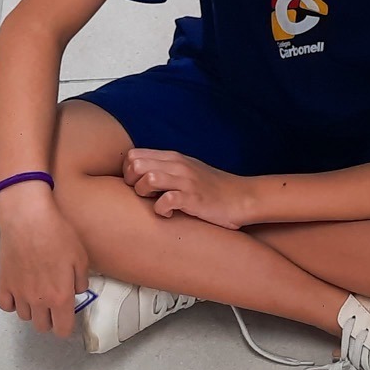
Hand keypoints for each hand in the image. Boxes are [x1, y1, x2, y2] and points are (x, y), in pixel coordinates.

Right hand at [0, 185, 89, 336]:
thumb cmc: (55, 233)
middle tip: (54, 305)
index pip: (62, 329)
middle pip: (42, 326)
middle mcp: (38, 300)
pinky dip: (13, 303)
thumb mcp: (80, 256)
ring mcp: (19, 293)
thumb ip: (81, 280)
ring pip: (25, 317)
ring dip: (32, 310)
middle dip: (50, 320)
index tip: (67, 319)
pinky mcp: (4, 283)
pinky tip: (20, 293)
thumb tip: (77, 290)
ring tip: (38, 295)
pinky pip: (6, 306)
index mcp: (60, 296)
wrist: (27, 218)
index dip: (66, 326)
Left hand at [124, 149, 254, 228]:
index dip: (127, 172)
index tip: (137, 186)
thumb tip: (138, 174)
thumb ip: (165, 168)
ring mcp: (186, 182)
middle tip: (144, 196)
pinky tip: (169, 214)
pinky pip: (166, 201)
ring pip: (148, 179)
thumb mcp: (186, 170)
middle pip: (135, 165)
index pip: (133, 155)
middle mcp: (178, 166)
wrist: (241, 197)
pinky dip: (161, 210)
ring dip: (144, 194)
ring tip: (155, 202)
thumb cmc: (211, 188)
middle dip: (131, 183)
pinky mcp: (194, 199)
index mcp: (173, 158)